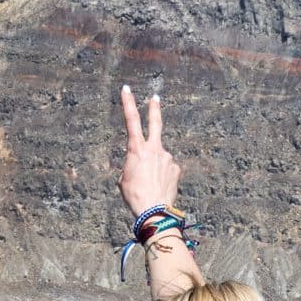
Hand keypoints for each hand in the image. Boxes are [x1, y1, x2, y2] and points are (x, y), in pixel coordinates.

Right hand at [119, 84, 179, 219]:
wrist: (154, 210)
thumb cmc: (134, 195)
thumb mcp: (124, 179)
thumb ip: (132, 165)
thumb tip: (143, 165)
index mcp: (136, 149)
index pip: (131, 120)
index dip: (128, 103)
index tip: (126, 89)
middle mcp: (154, 149)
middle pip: (155, 123)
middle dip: (154, 109)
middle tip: (155, 98)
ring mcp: (167, 157)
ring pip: (158, 158)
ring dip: (153, 167)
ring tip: (149, 185)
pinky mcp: (176, 168)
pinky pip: (166, 169)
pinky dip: (162, 176)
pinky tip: (158, 187)